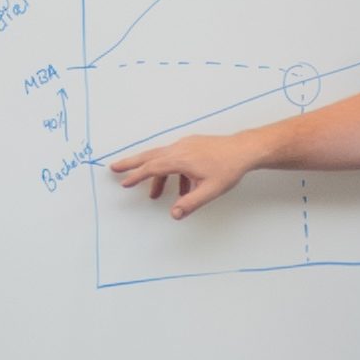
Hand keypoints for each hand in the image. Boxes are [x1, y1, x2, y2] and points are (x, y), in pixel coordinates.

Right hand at [110, 132, 254, 218]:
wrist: (244, 150)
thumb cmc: (229, 168)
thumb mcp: (210, 190)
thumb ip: (190, 203)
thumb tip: (174, 214)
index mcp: (181, 158)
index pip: (152, 167)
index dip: (137, 176)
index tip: (124, 182)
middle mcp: (180, 148)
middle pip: (149, 155)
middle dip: (131, 163)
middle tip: (114, 168)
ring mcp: (186, 145)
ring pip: (162, 157)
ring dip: (155, 174)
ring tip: (154, 194)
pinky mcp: (192, 145)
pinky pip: (174, 157)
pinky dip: (171, 172)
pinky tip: (181, 188)